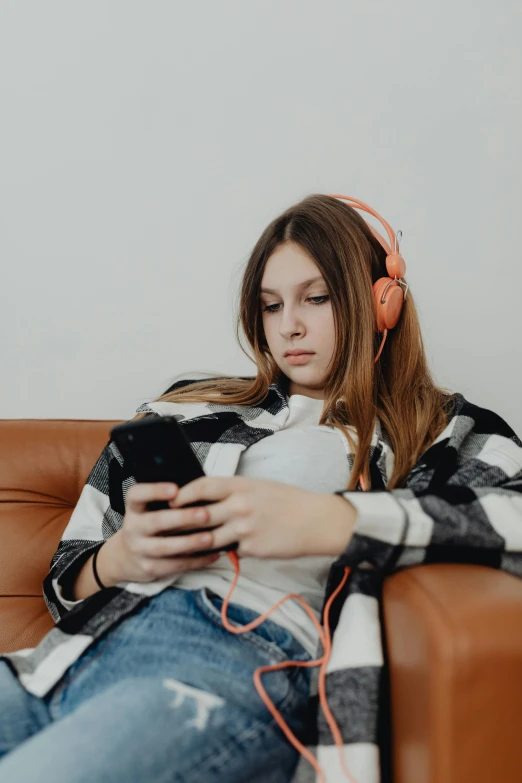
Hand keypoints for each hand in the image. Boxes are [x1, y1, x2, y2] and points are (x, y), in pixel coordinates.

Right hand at [112, 482, 221, 582]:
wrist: (127, 556)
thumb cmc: (148, 524)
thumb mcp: (148, 508)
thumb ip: (168, 501)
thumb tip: (199, 490)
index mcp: (134, 508)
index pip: (137, 495)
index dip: (155, 491)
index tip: (175, 489)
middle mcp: (133, 527)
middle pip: (155, 521)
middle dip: (182, 518)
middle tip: (205, 514)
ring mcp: (139, 549)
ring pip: (164, 547)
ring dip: (189, 542)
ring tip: (210, 538)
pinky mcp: (148, 567)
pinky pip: (173, 565)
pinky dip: (195, 561)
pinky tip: (212, 555)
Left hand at [167, 476, 357, 558]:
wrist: (316, 521)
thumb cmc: (288, 501)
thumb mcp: (259, 486)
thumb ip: (234, 491)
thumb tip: (208, 498)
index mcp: (241, 486)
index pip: (202, 487)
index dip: (182, 494)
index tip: (171, 499)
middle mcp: (240, 506)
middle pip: (199, 515)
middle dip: (181, 522)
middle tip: (167, 526)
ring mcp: (244, 529)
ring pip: (209, 538)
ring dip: (196, 542)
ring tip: (184, 544)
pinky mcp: (251, 549)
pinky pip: (230, 551)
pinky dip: (225, 551)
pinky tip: (220, 552)